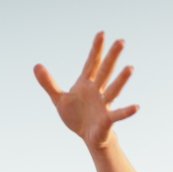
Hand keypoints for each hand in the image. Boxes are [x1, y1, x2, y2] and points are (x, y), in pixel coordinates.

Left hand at [34, 31, 138, 150]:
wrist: (87, 137)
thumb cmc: (77, 117)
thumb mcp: (59, 99)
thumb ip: (49, 83)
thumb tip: (36, 65)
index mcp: (86, 84)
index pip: (91, 63)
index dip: (96, 49)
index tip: (102, 33)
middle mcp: (97, 91)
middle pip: (105, 71)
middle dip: (112, 57)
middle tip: (121, 41)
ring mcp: (103, 105)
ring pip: (113, 90)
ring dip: (121, 80)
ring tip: (130, 68)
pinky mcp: (107, 120)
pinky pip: (118, 115)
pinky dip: (127, 111)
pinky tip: (136, 107)